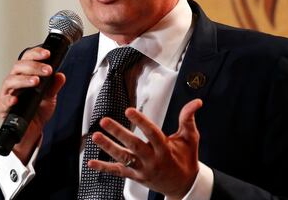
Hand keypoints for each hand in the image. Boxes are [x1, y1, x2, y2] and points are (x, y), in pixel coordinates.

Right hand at [0, 47, 65, 162]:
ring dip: (23, 80)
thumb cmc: (37, 111)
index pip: (27, 59)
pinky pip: (2, 102)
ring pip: (10, 81)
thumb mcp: (49, 98)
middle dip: (34, 66)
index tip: (47, 54)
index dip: (36, 54)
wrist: (31, 131)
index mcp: (24, 76)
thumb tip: (60, 75)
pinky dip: (8, 100)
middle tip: (47, 70)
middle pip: (18, 67)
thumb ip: (54, 86)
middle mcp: (14, 82)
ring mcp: (7, 94)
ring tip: (36, 81)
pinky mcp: (2, 108)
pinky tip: (15, 99)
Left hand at [88, 99, 202, 199]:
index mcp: (165, 150)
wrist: (183, 185)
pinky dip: (103, 167)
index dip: (140, 122)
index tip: (129, 110)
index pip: (152, 134)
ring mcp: (142, 170)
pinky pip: (117, 172)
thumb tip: (196, 102)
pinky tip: (91, 162)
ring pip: (123, 158)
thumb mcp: (190, 139)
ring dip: (108, 147)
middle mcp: (152, 160)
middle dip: (118, 133)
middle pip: (133, 146)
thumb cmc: (186, 160)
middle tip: (105, 121)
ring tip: (96, 136)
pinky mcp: (135, 176)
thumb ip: (188, 119)